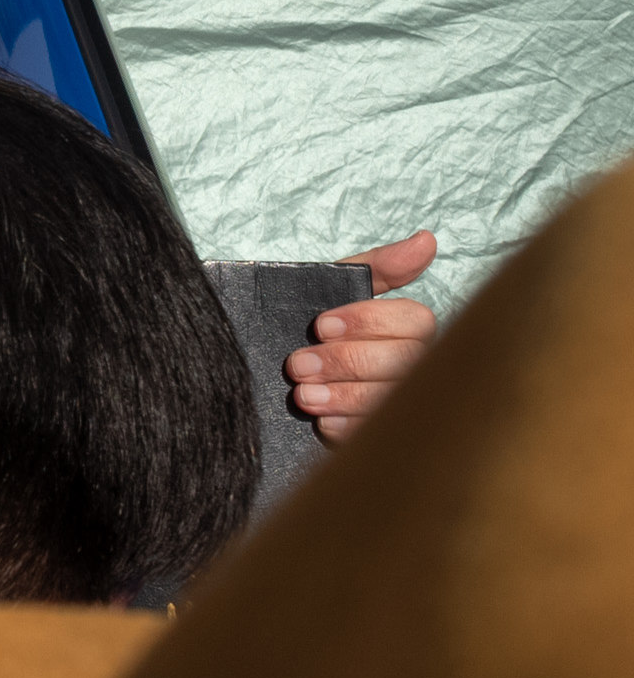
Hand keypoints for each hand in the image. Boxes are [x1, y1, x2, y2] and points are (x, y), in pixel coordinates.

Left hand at [290, 232, 438, 440]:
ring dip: (346, 396)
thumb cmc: (302, 325)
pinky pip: (382, 436)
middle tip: (298, 365)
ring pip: (396, 400)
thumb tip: (426, 239)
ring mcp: (400, 403)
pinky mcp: (382, 437)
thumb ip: (376, 267)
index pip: (417, 320)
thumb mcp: (330, 289)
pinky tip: (323, 424)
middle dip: (348, 362)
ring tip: (303, 395)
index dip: (368, 321)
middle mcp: (411, 365)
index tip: (319, 325)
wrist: (252, 372)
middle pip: (407, 362)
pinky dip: (351, 429)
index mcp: (404, 329)